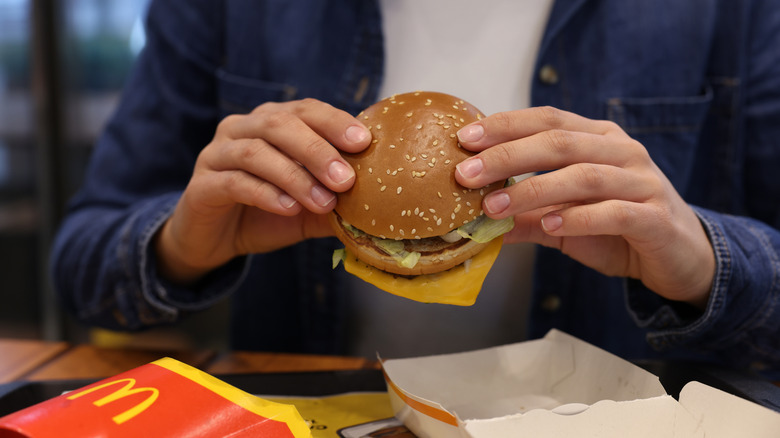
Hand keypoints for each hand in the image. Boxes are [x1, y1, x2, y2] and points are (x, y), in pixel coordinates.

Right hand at [155, 98, 370, 284]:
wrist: (215, 241)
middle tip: (346, 178)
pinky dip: (266, 194)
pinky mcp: (202, 186)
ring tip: (323, 202)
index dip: (334, 121)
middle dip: (317, 150)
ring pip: (255, 152)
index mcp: (270, 123)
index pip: (305, 110)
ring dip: (295, 176)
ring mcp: (216, 154)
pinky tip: (290, 208)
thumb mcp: (309, 208)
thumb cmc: (266, 214)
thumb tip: (381, 208)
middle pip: (279, 125)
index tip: (364, 141)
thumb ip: (338, 202)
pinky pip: (234, 182)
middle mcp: (241, 129)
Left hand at [454, 106, 714, 307]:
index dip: (505, 125)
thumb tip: (473, 223)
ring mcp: (642, 182)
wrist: (680, 257)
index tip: (464, 139)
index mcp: (598, 139)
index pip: (547, 119)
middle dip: (507, 155)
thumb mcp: (562, 221)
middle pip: (559, 142)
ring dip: (533, 191)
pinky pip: (614, 212)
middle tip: (466, 174)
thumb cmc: (617, 229)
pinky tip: (549, 226)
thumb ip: (524, 216)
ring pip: (583, 176)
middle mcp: (622, 151)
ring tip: (494, 207)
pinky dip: (578, 218)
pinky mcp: (656, 217)